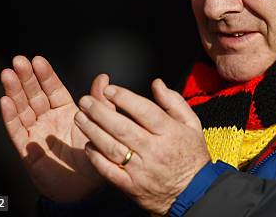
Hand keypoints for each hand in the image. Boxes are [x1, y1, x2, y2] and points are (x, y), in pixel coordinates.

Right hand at [0, 55, 114, 201]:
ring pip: (22, 108)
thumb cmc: (95, 155)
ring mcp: (35, 132)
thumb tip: (103, 77)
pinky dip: (10, 115)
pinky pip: (16, 130)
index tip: (37, 59)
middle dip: (26, 77)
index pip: (53, 88)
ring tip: (7, 74)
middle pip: (34, 94)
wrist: (86, 188)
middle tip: (18, 60)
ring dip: (13, 91)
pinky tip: (4, 100)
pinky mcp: (26, 149)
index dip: (45, 74)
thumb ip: (101, 103)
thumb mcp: (101, 126)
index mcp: (66, 110)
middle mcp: (48, 118)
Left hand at [74, 78, 210, 214]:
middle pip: (123, 128)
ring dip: (93, 131)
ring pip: (112, 148)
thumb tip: (157, 84)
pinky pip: (109, 171)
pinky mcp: (132, 186)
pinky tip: (88, 145)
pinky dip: (96, 158)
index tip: (109, 90)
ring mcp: (142, 170)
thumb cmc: (192, 155)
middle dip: (100, 112)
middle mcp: (155, 150)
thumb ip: (174, 101)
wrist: (194, 192)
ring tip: (81, 118)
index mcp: (170, 132)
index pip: (144, 111)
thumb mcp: (192, 124)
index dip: (125, 98)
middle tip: (85, 101)